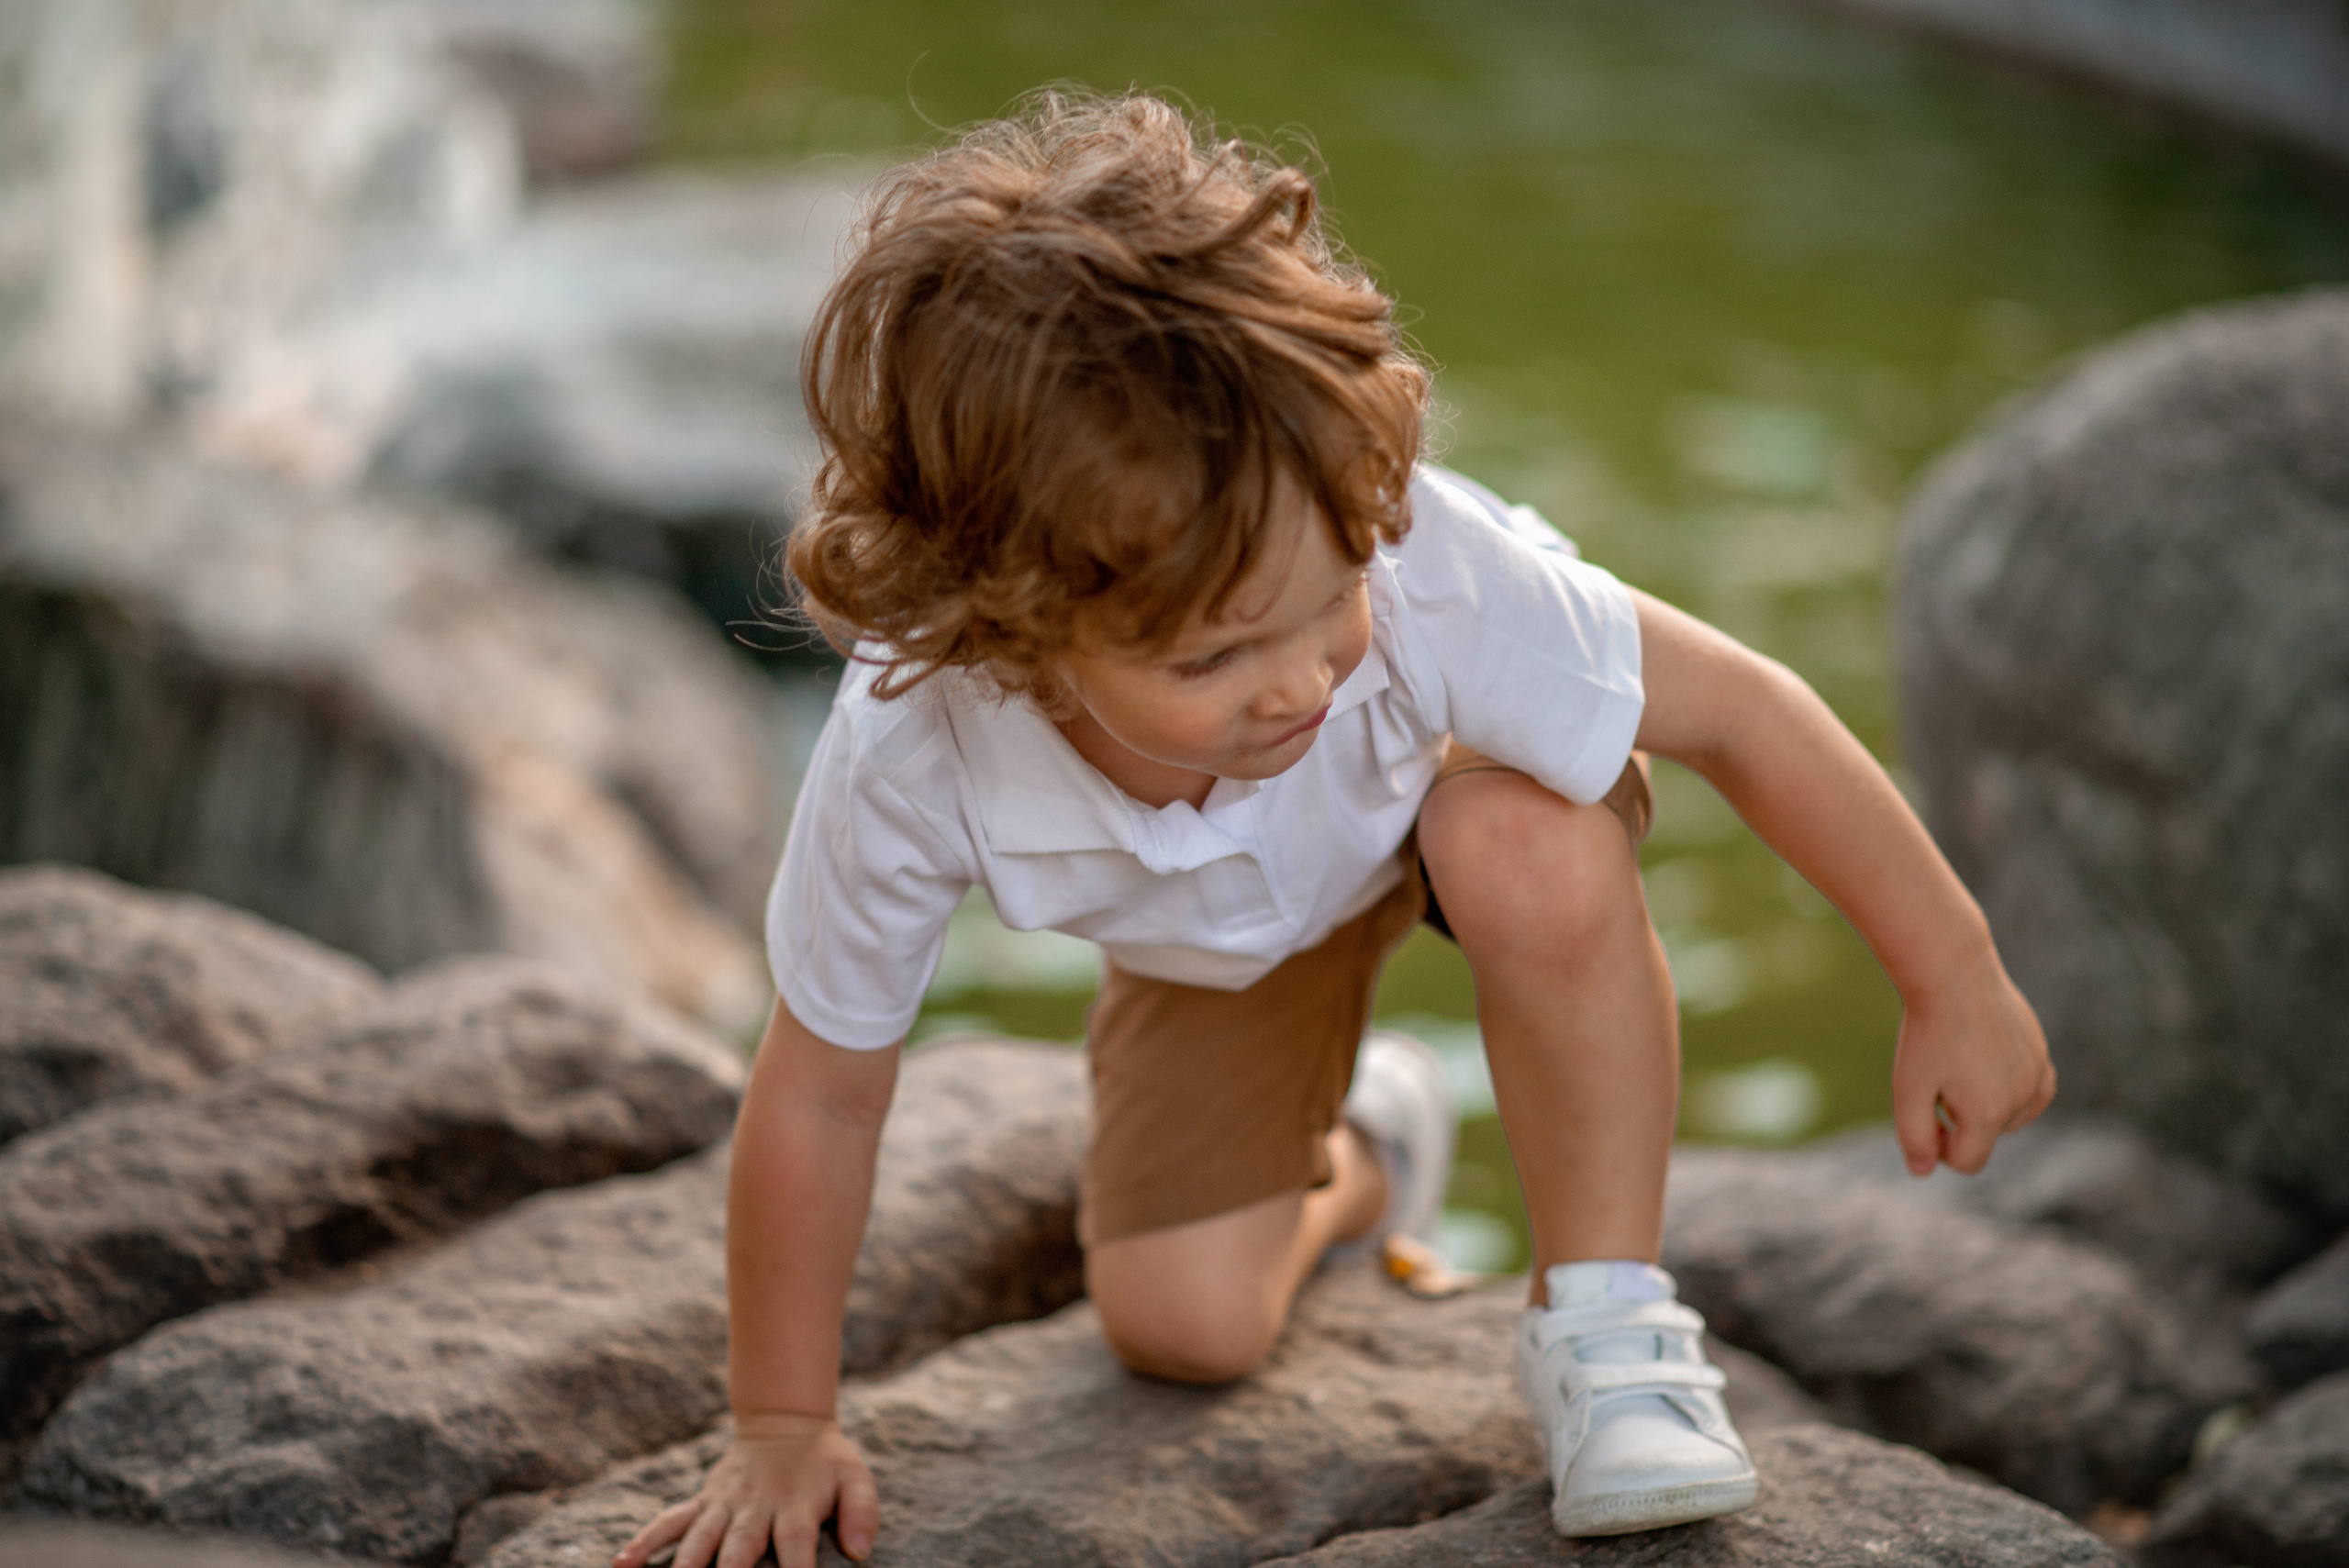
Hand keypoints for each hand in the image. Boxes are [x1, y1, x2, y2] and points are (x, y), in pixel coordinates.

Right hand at [612, 1412, 877, 1567]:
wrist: (785, 1423)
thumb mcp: (855, 1476)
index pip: (797, 1546)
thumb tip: (860, 1552)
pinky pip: (669, 1522)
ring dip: (684, 1566)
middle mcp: (755, 1507)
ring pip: (699, 1540)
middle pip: (740, 1550)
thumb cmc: (824, 1461)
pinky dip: (645, 1542)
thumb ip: (862, 1511)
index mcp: (794, 1505)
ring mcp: (724, 1505)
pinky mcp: (703, 1503)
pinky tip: (622, 1563)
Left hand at [1890, 946, 2055, 1175]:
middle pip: (1986, 1137)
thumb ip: (1915, 1137)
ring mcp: (2037, 1076)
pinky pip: (2029, 1091)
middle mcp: (2022, 1100)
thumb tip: (1923, 1171)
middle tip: (1937, 1080)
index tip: (1923, 1116)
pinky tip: (1984, 1061)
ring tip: (1959, 1065)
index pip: (1967, 1162)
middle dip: (1960, 1121)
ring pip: (2009, 1115)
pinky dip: (2007, 1086)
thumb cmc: (1927, 1032)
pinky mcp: (2041, 1054)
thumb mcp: (1908, 1089)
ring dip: (1984, 1103)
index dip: (1939, 1148)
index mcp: (1990, 1114)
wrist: (1954, 973)